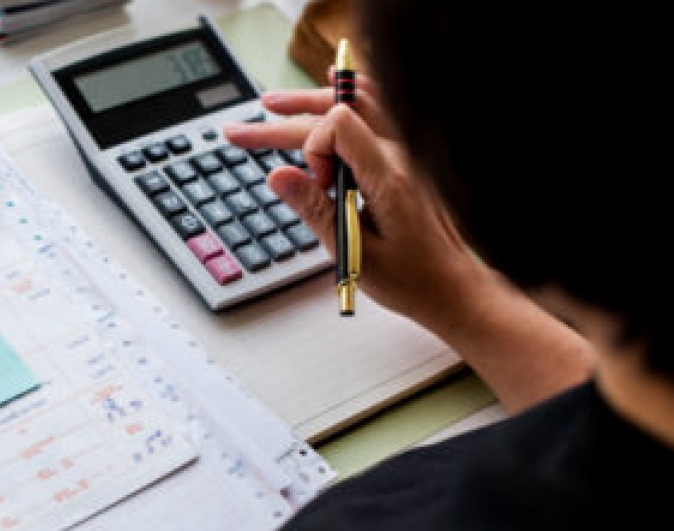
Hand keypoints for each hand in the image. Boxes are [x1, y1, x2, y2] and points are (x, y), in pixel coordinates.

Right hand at [224, 76, 502, 335]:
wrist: (454, 287)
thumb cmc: (412, 279)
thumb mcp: (354, 253)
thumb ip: (315, 210)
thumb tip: (278, 175)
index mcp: (389, 177)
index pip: (339, 125)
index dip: (311, 150)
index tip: (314, 186)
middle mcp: (401, 155)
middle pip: (338, 111)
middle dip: (285, 121)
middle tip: (239, 133)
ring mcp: (406, 153)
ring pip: (357, 104)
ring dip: (311, 102)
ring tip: (272, 104)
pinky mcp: (405, 160)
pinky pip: (379, 110)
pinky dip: (351, 95)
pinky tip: (334, 80)